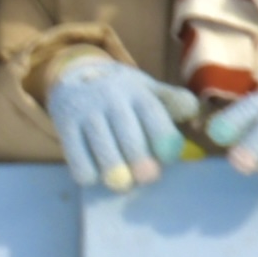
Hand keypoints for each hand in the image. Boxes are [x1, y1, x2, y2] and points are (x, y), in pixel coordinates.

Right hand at [44, 58, 194, 192]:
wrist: (75, 73)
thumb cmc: (121, 92)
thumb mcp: (147, 89)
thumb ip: (172, 101)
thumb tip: (193, 112)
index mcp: (137, 91)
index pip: (152, 113)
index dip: (163, 137)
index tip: (170, 156)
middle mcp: (111, 98)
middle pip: (128, 132)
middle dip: (140, 159)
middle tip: (148, 177)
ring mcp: (86, 112)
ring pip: (101, 146)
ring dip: (114, 169)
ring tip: (122, 183)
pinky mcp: (64, 125)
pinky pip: (75, 155)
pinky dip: (87, 171)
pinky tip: (95, 176)